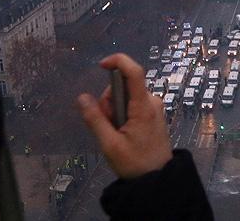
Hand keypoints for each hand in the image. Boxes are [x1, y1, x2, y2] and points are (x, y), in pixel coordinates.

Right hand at [77, 53, 172, 178]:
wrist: (158, 179)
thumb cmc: (135, 162)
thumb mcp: (109, 144)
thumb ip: (95, 119)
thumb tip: (82, 97)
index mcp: (143, 105)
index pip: (134, 72)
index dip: (118, 61)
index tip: (101, 65)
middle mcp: (151, 101)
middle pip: (123, 86)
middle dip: (109, 101)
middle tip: (109, 126)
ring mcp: (154, 107)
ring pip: (126, 96)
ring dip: (115, 110)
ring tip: (117, 133)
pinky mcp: (153, 113)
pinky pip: (132, 104)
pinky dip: (122, 114)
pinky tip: (123, 132)